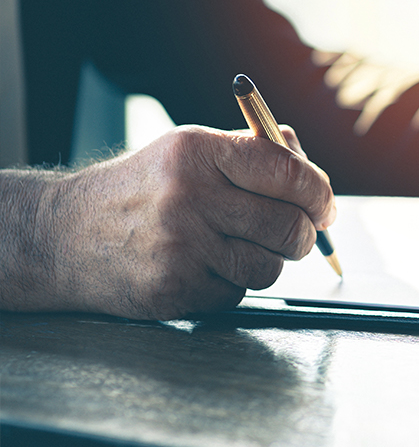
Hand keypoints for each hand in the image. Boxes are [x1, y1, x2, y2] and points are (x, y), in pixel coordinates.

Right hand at [0, 125, 334, 319]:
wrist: (66, 235)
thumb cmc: (146, 189)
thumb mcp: (191, 151)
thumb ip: (254, 154)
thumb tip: (313, 174)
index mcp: (198, 152)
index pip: (286, 171)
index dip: (319, 192)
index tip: (325, 206)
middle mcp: (190, 197)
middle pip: (289, 226)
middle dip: (305, 234)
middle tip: (299, 233)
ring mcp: (181, 247)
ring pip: (270, 267)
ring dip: (268, 262)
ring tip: (240, 248)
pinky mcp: (175, 290)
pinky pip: (238, 295)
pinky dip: (233, 285)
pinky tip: (204, 267)